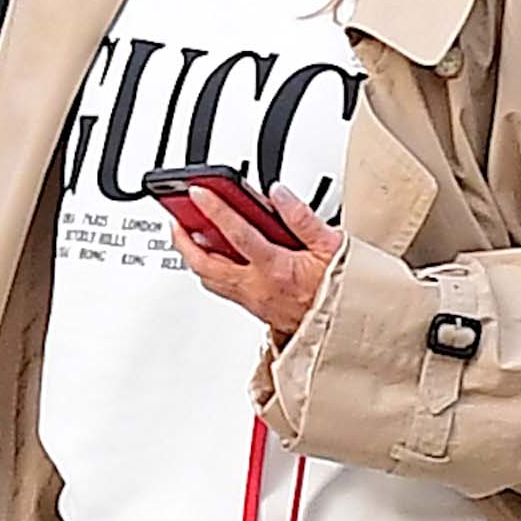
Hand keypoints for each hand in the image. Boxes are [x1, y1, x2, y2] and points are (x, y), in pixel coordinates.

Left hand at [172, 185, 336, 339]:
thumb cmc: (342, 290)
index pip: (237, 234)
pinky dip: (209, 270)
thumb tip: (279, 193)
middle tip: (175, 217)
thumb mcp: (332, 245)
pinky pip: (221, 288)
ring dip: (193, 256)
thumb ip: (301, 217)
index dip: (215, 210)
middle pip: (207, 264)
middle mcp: (258, 288)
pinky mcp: (253, 308)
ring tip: (185, 234)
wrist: (346, 327)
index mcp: (277, 269)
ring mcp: (252, 300)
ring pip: (209, 279)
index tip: (198, 192)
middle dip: (184, 239)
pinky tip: (210, 258)